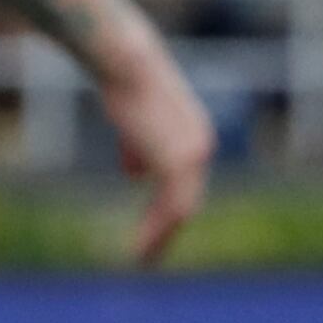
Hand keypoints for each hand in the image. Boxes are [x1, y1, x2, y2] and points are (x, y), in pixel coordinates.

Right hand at [102, 44, 214, 265]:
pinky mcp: (177, 162)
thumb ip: (137, 146)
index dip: (162, 206)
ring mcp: (191, 155)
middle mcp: (199, 147)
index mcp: (192, 136)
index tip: (149, 228)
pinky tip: (138, 247)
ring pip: (179, 210)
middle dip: (164, 228)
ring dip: (159, 237)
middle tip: (148, 254)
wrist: (126, 62)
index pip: (182, 182)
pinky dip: (153, 231)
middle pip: (185, 200)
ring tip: (140, 259)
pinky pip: (169, 208)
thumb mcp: (132, 119)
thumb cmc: (122, 81)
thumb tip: (134, 175)